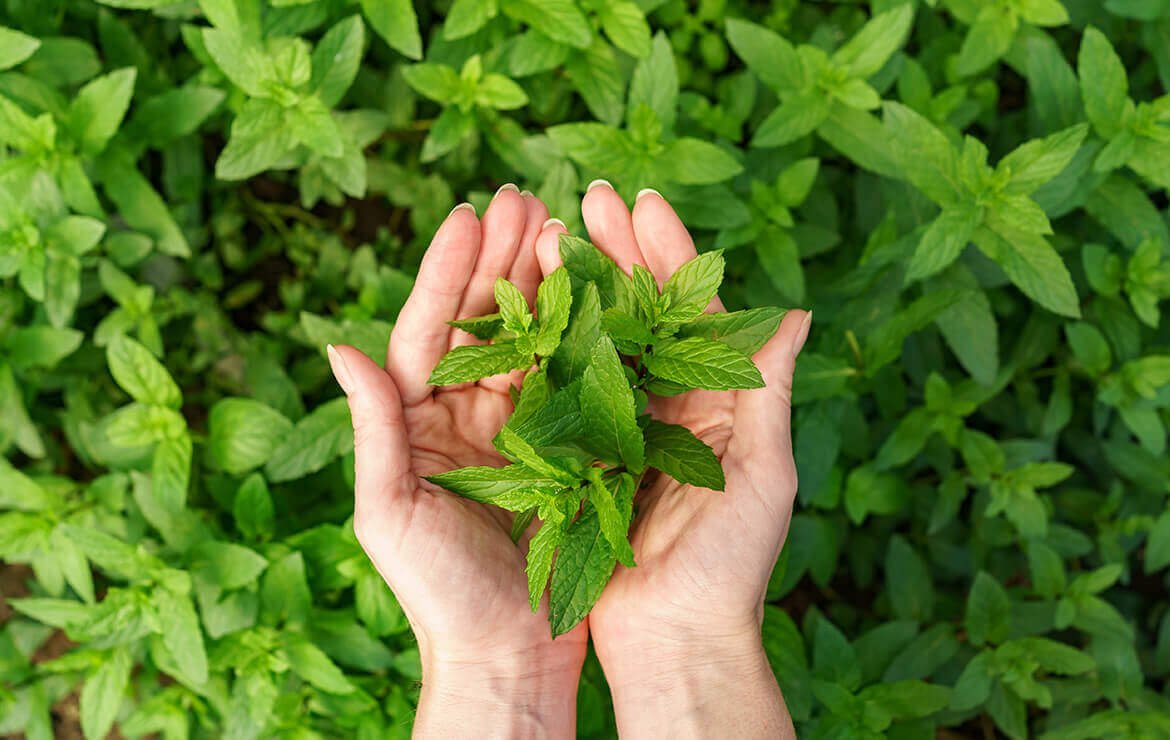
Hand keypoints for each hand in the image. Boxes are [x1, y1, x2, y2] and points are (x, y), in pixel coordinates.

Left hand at [328, 187, 586, 738]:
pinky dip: (583, 333)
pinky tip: (599, 290)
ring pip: (530, 339)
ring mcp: (517, 428)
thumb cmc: (437, 593)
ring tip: (561, 223)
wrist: (506, 654)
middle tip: (524, 195)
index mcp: (417, 422)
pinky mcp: (563, 448)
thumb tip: (338, 346)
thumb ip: (373, 428)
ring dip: (544, 281)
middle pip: (483, 321)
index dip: (448, 271)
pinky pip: (571, 380)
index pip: (428, 330)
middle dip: (501, 257)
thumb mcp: (391, 512)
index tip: (469, 214)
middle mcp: (465, 415)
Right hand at [533, 183, 809, 738]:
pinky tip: (528, 304)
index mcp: (720, 401)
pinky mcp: (584, 455)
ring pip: (601, 339)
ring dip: (581, 285)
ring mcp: (625, 427)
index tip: (641, 201)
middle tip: (589, 196)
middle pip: (644, 311)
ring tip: (551, 231)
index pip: (695, 310)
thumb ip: (769, 393)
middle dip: (619, 251)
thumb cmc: (731, 566)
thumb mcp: (763, 476)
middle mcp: (672, 404)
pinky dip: (551, 346)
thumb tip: (795, 313)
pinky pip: (567, 389)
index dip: (669, 253)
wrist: (673, 639)